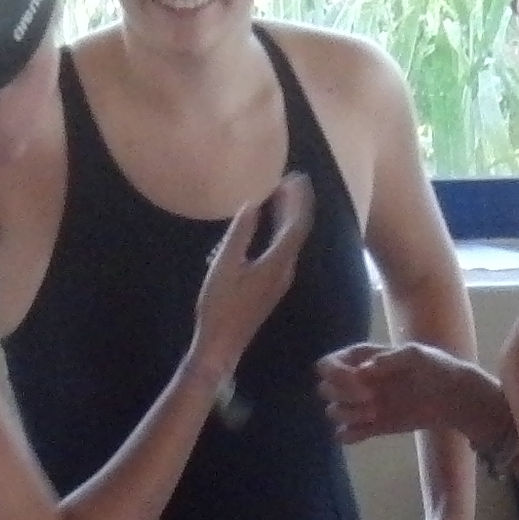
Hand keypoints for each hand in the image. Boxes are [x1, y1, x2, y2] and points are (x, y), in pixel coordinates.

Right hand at [190, 174, 315, 389]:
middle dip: (296, 203)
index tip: (295, 177)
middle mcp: (286, 269)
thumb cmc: (220, 305)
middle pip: (298, 230)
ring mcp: (280, 278)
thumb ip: (240, 234)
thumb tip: (251, 205)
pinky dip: (280, 230)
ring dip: (288, 216)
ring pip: (291, 240)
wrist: (223, 342)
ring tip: (280, 194)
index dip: (299, 199)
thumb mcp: (224, 265)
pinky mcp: (272, 284)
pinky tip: (270, 224)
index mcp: (277, 262)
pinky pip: (283, 249)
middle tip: (290, 179)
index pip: (296, 224)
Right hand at [319, 340, 506, 449]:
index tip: (359, 381)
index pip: (329, 364)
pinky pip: (346, 435)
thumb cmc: (437, 368)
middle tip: (369, 398)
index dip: (336, 373)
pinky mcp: (373, 427)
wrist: (455, 398)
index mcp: (364, 359)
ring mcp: (364, 405)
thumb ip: (390, 359)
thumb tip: (365, 370)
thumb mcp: (417, 355)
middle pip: (325, 389)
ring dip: (347, 414)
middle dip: (342, 395)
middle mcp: (358, 381)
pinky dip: (348, 435)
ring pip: (334, 412)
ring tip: (373, 414)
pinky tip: (366, 430)